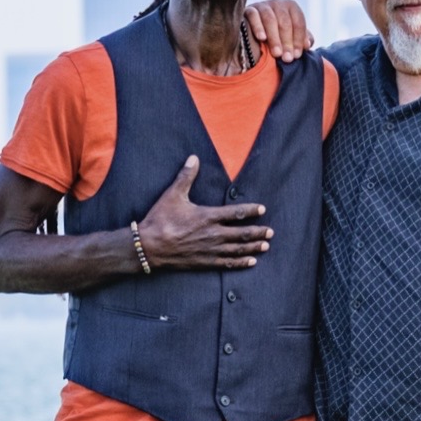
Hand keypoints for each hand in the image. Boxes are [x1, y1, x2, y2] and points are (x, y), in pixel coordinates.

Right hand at [138, 156, 273, 269]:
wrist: (149, 246)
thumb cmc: (160, 220)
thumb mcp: (173, 195)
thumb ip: (186, 176)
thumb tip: (193, 157)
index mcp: (208, 216)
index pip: (236, 212)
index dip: (251, 211)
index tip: (262, 209)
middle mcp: (214, 234)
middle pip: (243, 233)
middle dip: (258, 232)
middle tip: (271, 231)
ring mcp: (211, 250)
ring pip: (238, 249)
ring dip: (254, 247)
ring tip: (266, 246)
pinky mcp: (205, 262)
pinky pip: (228, 263)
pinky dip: (241, 262)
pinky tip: (251, 262)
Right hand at [244, 0, 314, 62]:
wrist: (254, 32)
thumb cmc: (278, 35)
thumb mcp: (292, 36)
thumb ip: (303, 39)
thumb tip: (307, 44)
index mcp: (291, 7)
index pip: (298, 22)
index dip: (298, 39)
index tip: (297, 55)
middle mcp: (278, 3)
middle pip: (285, 22)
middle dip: (287, 41)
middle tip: (287, 58)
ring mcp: (263, 5)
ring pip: (270, 19)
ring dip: (274, 38)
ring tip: (277, 53)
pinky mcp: (249, 9)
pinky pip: (254, 16)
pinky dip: (258, 27)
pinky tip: (262, 38)